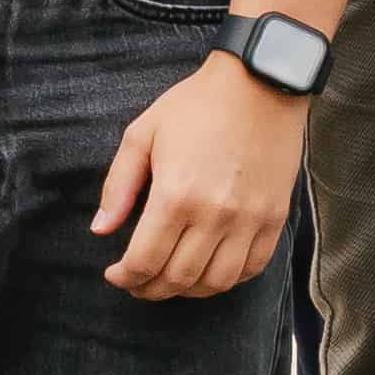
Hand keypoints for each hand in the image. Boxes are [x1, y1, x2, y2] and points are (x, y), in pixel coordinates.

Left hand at [91, 58, 307, 300]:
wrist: (260, 84)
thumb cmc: (197, 105)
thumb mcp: (143, 134)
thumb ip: (118, 186)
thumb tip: (100, 229)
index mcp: (175, 195)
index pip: (145, 261)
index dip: (125, 278)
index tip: (115, 274)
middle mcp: (214, 215)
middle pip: (178, 279)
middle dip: (150, 289)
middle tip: (137, 283)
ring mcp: (249, 221)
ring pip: (215, 283)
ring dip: (187, 291)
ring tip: (171, 280)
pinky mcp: (274, 219)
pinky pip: (252, 268)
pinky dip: (228, 279)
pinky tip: (209, 269)